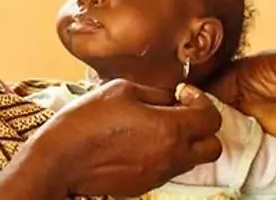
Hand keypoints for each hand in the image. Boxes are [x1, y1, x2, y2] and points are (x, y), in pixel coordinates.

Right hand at [0, 79, 221, 198]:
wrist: (62, 158)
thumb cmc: (87, 120)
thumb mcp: (120, 90)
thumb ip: (154, 92)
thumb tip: (171, 97)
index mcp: (170, 128)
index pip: (211, 117)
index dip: (201, 100)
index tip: (183, 93)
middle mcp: (172, 156)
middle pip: (213, 146)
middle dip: (202, 127)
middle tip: (180, 112)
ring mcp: (159, 174)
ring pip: (192, 160)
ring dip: (184, 142)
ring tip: (157, 126)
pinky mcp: (146, 185)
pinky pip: (168, 170)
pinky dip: (164, 155)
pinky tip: (140, 142)